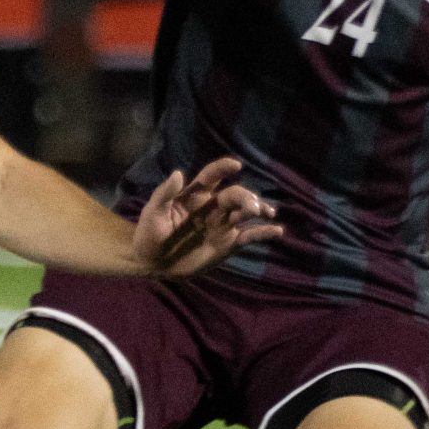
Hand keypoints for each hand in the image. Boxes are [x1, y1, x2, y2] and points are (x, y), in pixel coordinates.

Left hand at [133, 156, 280, 276]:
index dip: (223, 168)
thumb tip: (178, 173)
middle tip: (252, 207)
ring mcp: (222, 224)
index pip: (212, 176)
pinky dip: (264, 233)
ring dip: (257, 210)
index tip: (235, 165)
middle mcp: (212, 206)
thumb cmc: (150, 235)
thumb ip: (165, 193)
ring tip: (266, 213)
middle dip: (245, 197)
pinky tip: (278, 231)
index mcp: (194, 195)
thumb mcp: (153, 213)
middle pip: (234, 195)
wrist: (154, 264)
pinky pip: (249, 236)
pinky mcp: (228, 243)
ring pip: (244, 212)